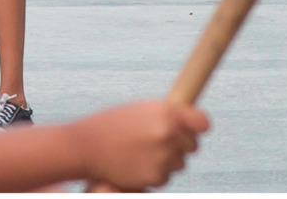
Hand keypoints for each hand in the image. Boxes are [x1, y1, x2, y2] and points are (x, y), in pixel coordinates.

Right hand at [74, 100, 208, 191]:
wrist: (84, 146)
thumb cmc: (110, 124)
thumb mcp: (140, 109)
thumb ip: (167, 115)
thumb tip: (190, 124)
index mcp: (167, 111)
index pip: (202, 122)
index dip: (197, 127)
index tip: (192, 130)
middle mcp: (168, 133)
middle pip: (192, 145)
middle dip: (180, 145)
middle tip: (158, 142)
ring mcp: (163, 156)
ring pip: (180, 163)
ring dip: (167, 160)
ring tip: (141, 152)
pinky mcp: (155, 176)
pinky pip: (165, 177)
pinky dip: (154, 173)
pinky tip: (135, 164)